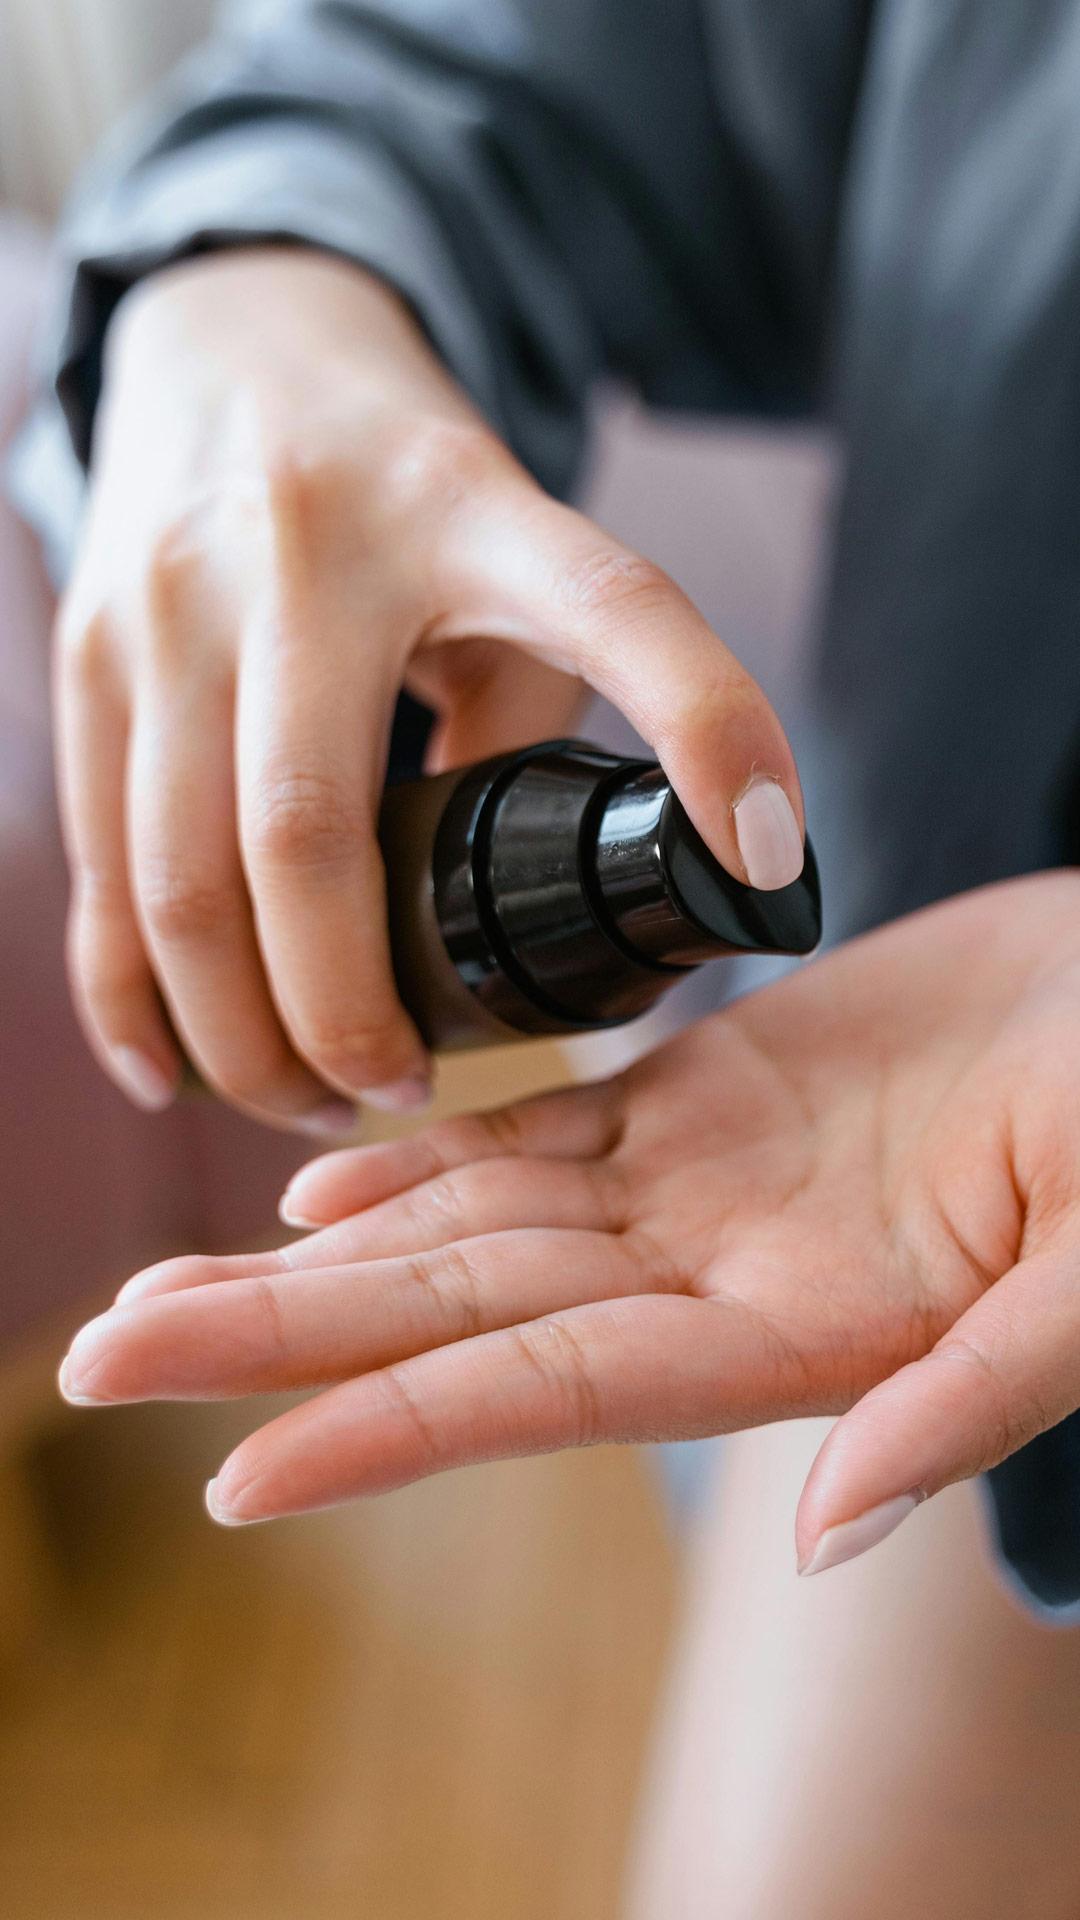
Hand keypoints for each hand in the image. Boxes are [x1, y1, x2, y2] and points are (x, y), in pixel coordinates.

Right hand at [55, 246, 802, 1131]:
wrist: (231, 345)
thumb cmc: (408, 491)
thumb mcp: (507, 551)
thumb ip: (528, 713)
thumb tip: (540, 925)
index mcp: (468, 508)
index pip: (611, 606)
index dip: (707, 725)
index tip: (765, 861)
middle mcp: (305, 546)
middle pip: (308, 836)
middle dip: (349, 1014)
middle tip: (399, 1093)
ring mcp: (172, 598)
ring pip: (181, 874)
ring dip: (242, 1032)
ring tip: (309, 1099)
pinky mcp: (86, 650)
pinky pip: (97, 861)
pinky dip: (127, 992)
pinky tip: (174, 1068)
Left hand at [58, 872, 1079, 1566]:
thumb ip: (974, 1395)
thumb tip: (826, 1529)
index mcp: (805, 1333)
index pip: (550, 1392)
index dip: (394, 1432)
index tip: (233, 1474)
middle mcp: (721, 1275)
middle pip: (457, 1318)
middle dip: (278, 1346)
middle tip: (96, 1363)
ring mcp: (705, 1184)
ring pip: (470, 1229)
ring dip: (314, 1265)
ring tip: (162, 1294)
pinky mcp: (714, 1093)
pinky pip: (541, 1134)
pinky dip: (429, 1160)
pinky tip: (321, 1186)